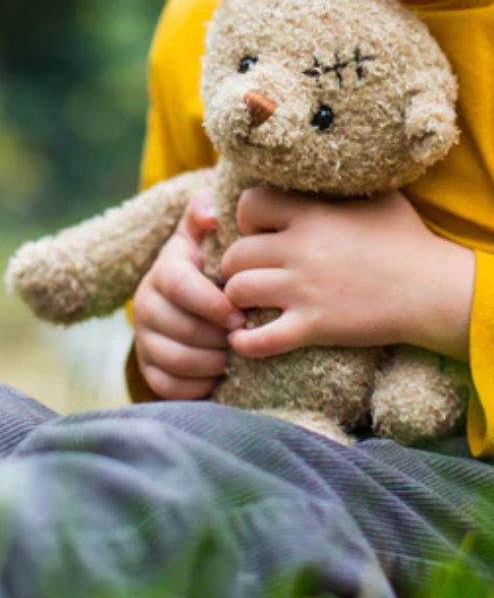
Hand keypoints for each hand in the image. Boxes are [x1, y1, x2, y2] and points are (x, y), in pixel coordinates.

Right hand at [132, 189, 245, 398]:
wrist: (192, 294)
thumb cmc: (212, 262)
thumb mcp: (207, 234)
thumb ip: (206, 213)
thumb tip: (209, 212)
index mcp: (164, 270)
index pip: (179, 286)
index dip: (212, 304)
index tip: (240, 316)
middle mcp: (145, 304)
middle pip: (180, 328)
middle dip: (218, 337)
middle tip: (246, 340)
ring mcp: (143, 337)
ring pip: (175, 359)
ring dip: (211, 362)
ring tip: (236, 356)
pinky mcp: (147, 366)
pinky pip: (167, 386)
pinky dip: (196, 386)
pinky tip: (219, 375)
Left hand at [220, 187, 474, 361]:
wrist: (432, 289)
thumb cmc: (411, 240)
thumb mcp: (382, 198)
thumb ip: (349, 186)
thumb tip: (340, 169)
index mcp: (313, 214)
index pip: (250, 204)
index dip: (248, 218)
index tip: (261, 230)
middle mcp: (301, 249)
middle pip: (235, 253)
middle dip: (236, 264)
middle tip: (251, 271)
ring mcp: (304, 290)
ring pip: (237, 292)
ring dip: (238, 299)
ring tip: (248, 303)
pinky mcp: (313, 327)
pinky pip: (259, 340)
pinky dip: (245, 342)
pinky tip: (245, 340)